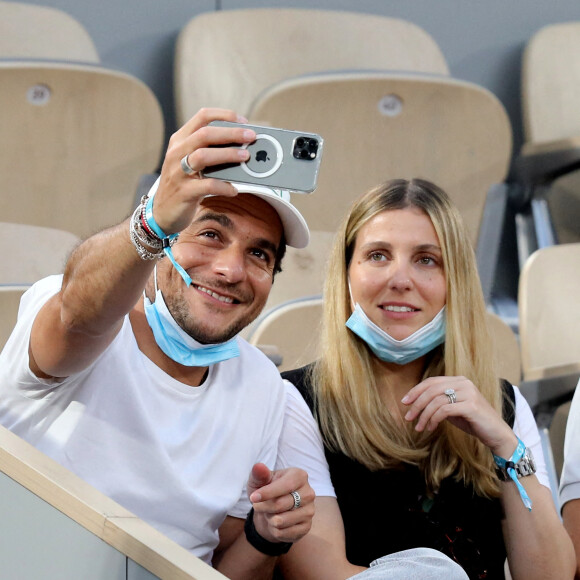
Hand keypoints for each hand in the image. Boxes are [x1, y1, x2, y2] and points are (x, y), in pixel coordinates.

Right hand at [152, 107, 256, 234]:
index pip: (202, 117)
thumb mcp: (190, 163)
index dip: (225, 115)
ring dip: (228, 154)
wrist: (162, 212)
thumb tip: (243, 147)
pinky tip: (234, 189)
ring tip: (245, 157)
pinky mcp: (183, 192)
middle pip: (205, 134)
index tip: (243, 121)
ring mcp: (178, 172)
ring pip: (203, 156)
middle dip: (231, 133)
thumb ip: (210, 152)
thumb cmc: (183, 184)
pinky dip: (224, 186)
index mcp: (180, 140)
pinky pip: (207, 186)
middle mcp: (177, 153)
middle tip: (251, 136)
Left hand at [247, 463, 314, 543]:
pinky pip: (283, 533)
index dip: (267, 493)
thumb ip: (259, 474)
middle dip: (263, 507)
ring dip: (268, 519)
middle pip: (280, 505)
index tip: (253, 498)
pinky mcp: (307, 527)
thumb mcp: (259, 481)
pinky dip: (273, 530)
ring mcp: (309, 510)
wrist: (273, 510)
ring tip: (269, 513)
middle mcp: (308, 492)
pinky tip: (275, 523)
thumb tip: (259, 467)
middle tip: (259, 506)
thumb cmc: (266, 490)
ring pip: (281, 521)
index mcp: (299, 476)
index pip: (285, 486)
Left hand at [401, 376, 517, 456]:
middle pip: (431, 390)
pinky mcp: (471, 406)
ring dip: (424, 415)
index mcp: (458, 380)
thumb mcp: (452, 409)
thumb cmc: (473, 421)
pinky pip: (444, 410)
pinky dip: (434, 419)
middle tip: (408, 417)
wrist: (496, 434)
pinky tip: (431, 427)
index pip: (431, 382)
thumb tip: (415, 403)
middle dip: (416, 404)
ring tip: (419, 427)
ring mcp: (469, 393)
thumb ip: (438, 402)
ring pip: (436, 401)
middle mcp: (464, 383)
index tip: (404, 402)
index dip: (416, 391)